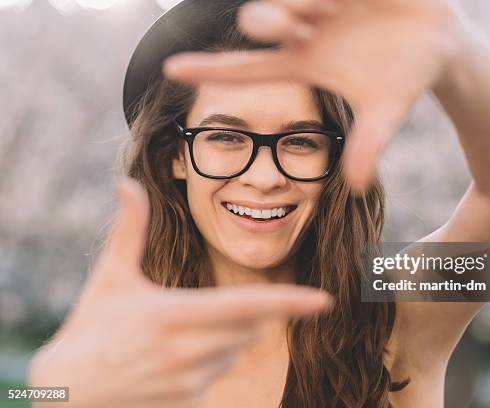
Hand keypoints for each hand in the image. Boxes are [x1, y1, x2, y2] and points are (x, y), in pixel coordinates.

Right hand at [27, 178, 330, 407]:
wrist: (67, 391)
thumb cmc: (91, 328)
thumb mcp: (111, 277)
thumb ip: (129, 230)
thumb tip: (127, 183)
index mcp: (174, 314)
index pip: (247, 306)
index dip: (290, 302)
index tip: (325, 300)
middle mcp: (187, 351)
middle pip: (247, 327)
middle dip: (238, 314)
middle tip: (194, 310)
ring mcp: (187, 383)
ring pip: (235, 351)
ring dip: (222, 339)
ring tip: (173, 338)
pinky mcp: (186, 404)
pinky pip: (218, 376)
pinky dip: (207, 364)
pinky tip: (169, 363)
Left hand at [163, 0, 467, 191]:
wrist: (439, 39)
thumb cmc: (406, 75)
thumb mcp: (386, 111)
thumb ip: (368, 144)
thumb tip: (355, 187)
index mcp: (304, 60)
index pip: (247, 68)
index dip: (210, 72)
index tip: (169, 71)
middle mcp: (303, 27)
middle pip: (263, 21)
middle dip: (269, 20)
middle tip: (290, 24)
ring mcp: (321, 0)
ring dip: (300, 2)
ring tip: (337, 8)